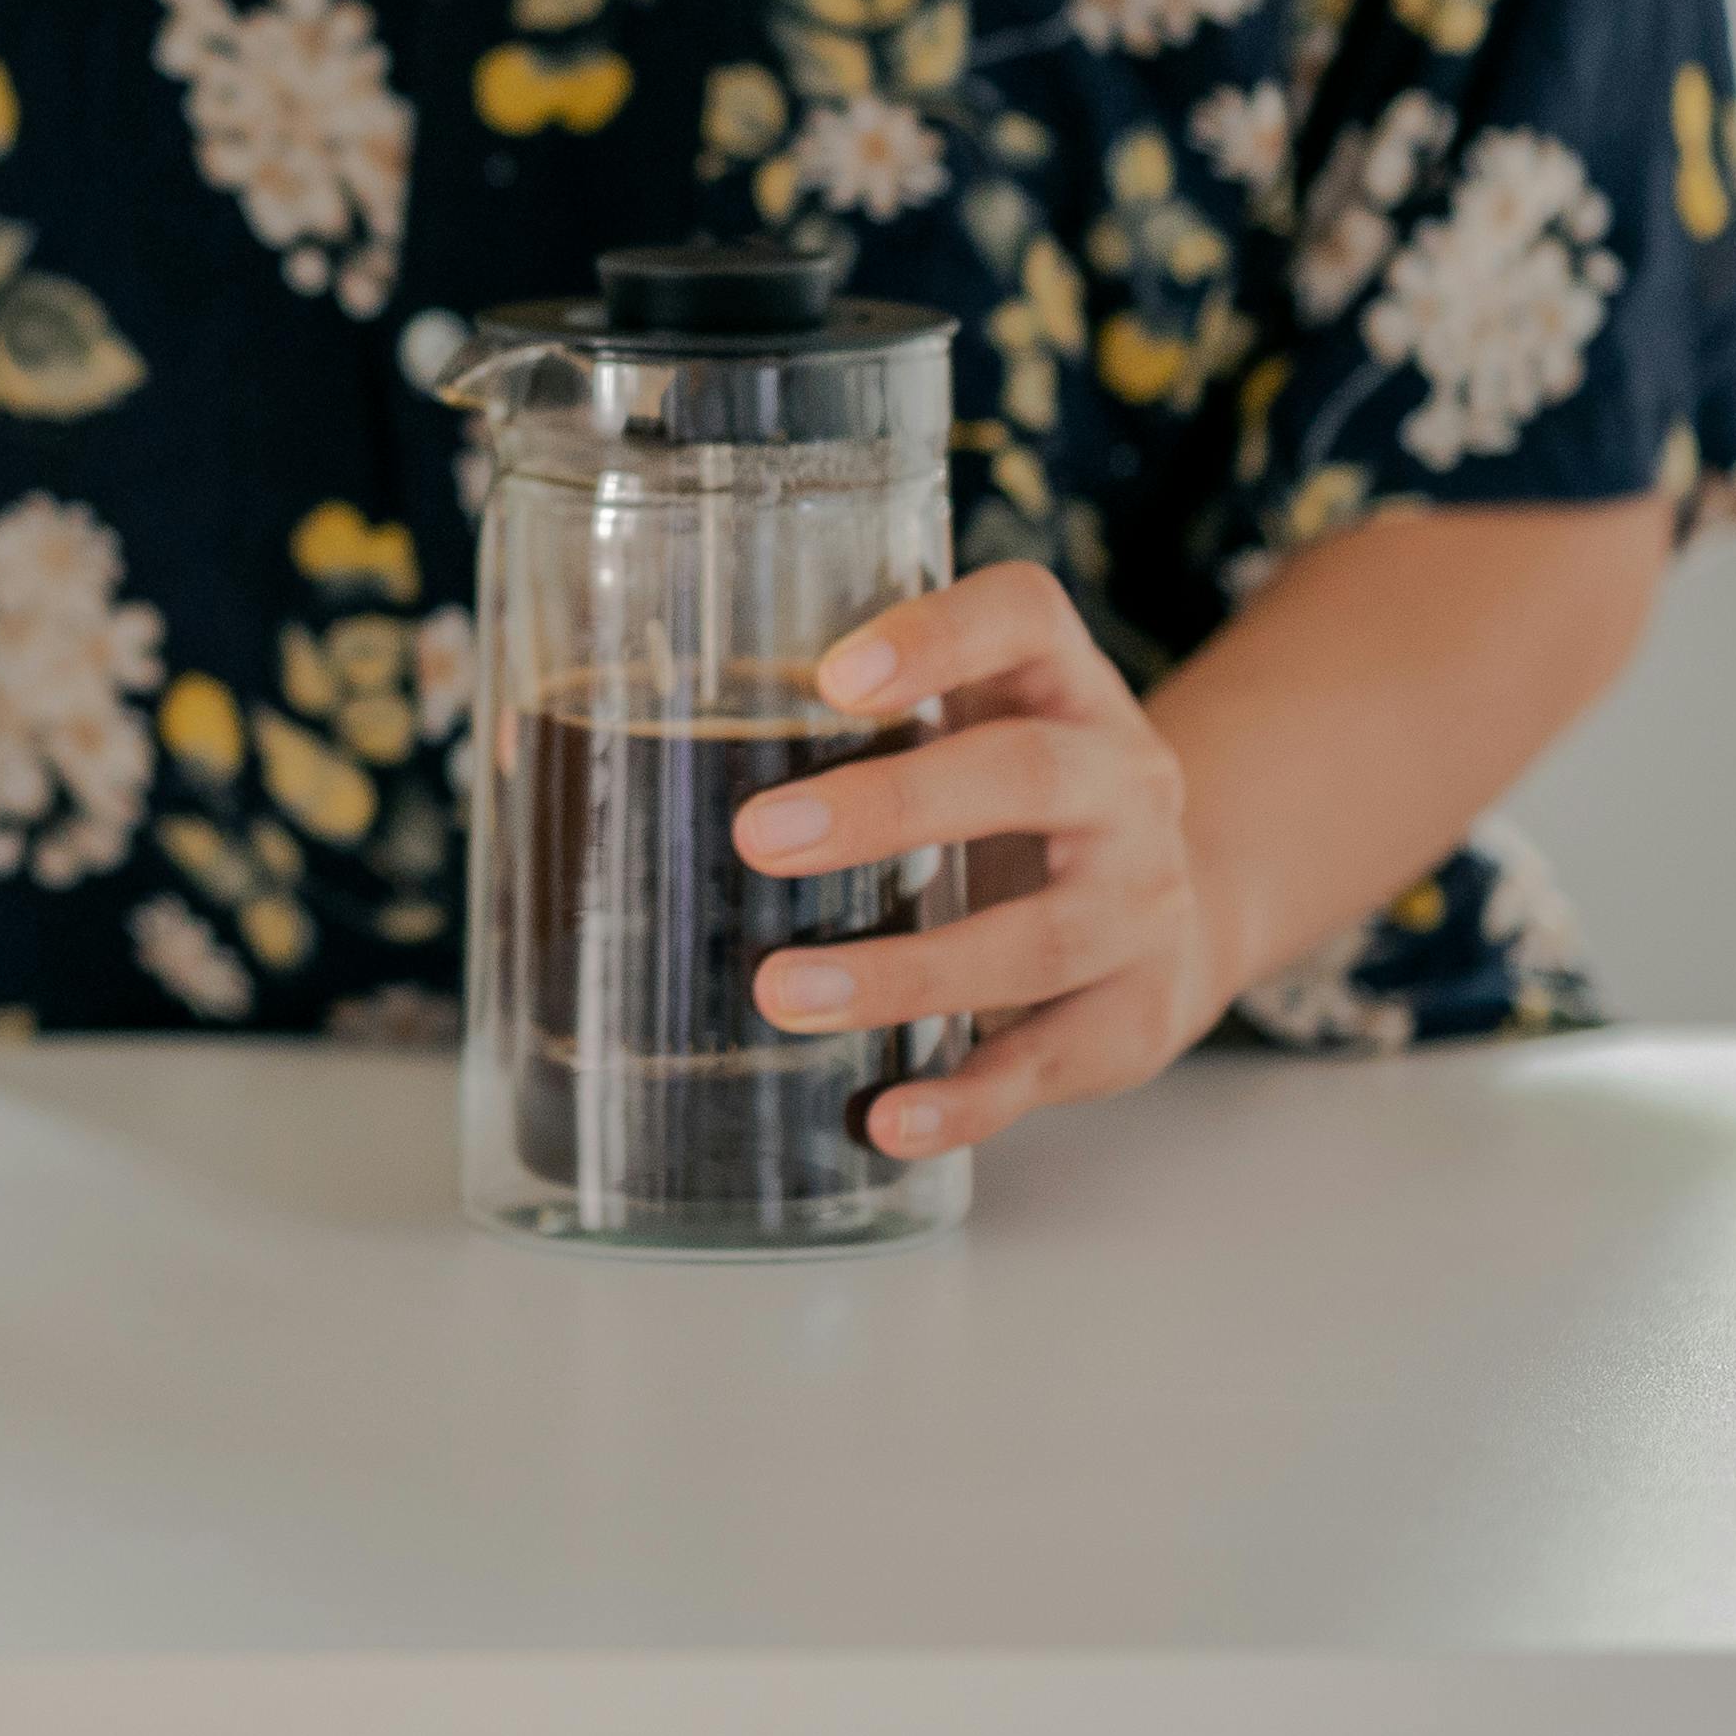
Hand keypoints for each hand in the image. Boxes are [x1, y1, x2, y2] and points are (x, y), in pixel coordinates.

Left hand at [735, 565, 1216, 1163]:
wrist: (1174, 906)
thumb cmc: (1007, 797)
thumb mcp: (965, 720)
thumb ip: (832, 708)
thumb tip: (561, 734)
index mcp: (1065, 685)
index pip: (1025, 618)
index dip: (939, 634)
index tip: (833, 674)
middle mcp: (1124, 783)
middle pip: (1026, 774)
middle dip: (890, 807)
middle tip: (757, 838)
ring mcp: (1140, 905)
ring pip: (1034, 939)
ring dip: (904, 972)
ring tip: (781, 990)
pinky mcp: (1133, 1018)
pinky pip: (1050, 1062)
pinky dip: (968, 1096)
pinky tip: (886, 1117)